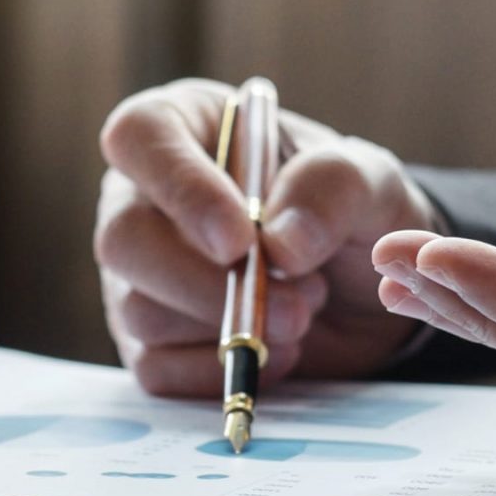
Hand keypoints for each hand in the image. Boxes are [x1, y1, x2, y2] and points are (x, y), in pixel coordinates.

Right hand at [96, 78, 440, 394]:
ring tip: (301, 310)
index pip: (139, 135)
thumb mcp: (371, 183)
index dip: (180, 187)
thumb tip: (280, 243)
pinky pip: (156, 368)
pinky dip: (222, 370)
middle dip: (208, 285)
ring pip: (140, 311)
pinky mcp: (146, 340)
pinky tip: (274, 350)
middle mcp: (143, 195)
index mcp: (186, 125)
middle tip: (294, 307)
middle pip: (123, 239)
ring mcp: (138, 273)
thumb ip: (335, 188)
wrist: (363, 297)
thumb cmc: (352, 216)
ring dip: (232, 327)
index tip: (239, 240)